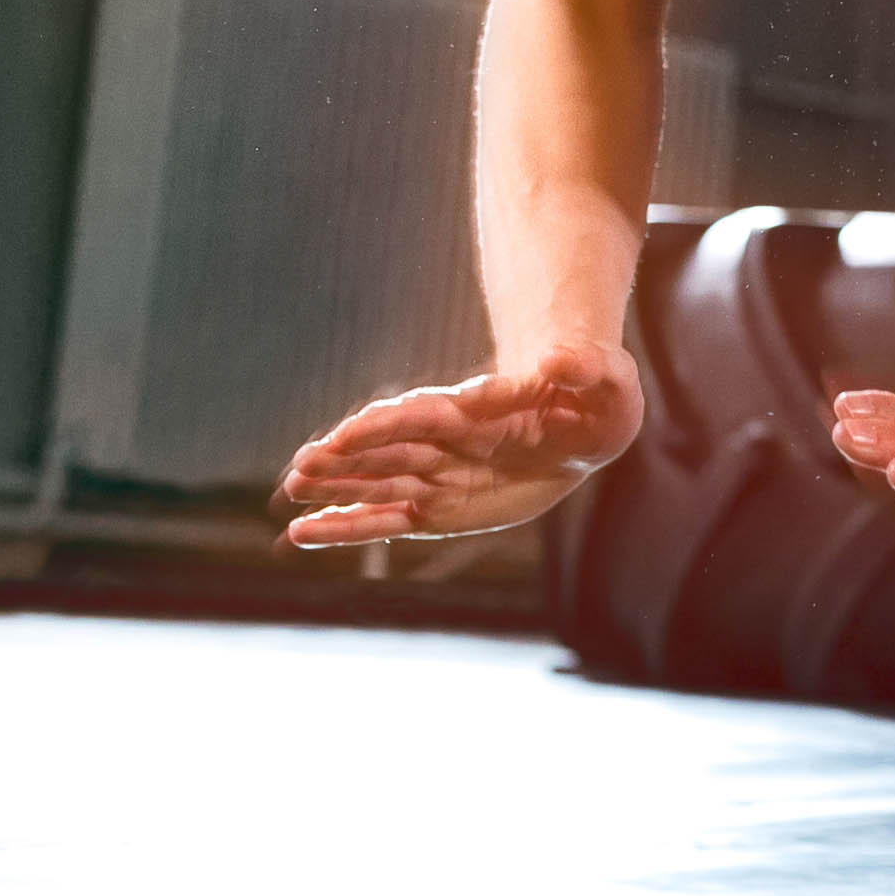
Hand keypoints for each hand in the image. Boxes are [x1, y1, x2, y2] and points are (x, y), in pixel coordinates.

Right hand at [277, 340, 647, 546]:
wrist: (588, 422)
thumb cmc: (598, 396)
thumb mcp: (607, 381)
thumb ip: (583, 368)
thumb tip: (563, 360)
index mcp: (479, 411)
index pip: (422, 415)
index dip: (385, 425)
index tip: (347, 434)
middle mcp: (446, 443)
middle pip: (387, 450)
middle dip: (346, 459)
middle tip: (300, 469)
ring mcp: (437, 476)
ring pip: (376, 484)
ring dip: (334, 490)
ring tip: (288, 495)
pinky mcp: (438, 509)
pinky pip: (384, 520)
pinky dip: (345, 528)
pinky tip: (302, 534)